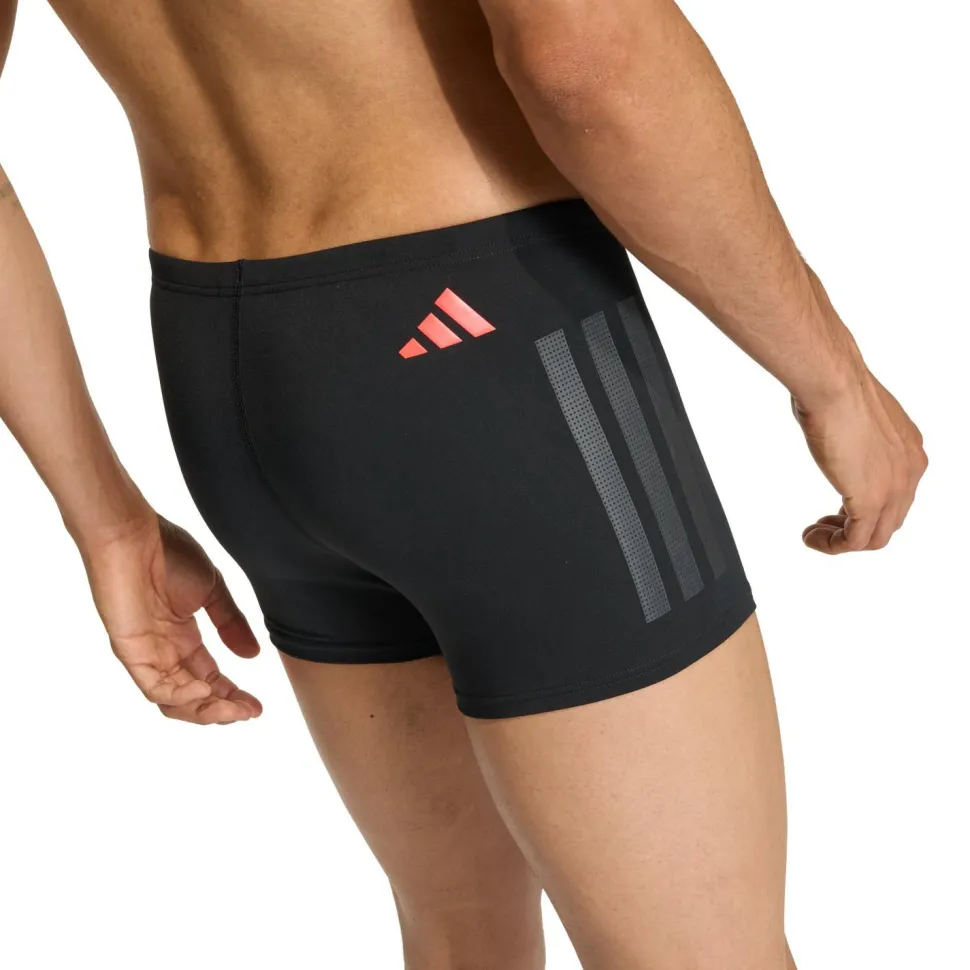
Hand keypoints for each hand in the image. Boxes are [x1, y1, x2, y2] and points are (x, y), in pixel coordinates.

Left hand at [82, 513, 262, 723]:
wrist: (132, 533)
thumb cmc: (168, 552)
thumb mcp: (213, 590)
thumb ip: (231, 623)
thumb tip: (252, 655)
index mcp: (182, 637)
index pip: (209, 677)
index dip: (233, 694)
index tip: (258, 706)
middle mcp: (164, 651)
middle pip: (194, 696)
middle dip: (224, 708)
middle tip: (250, 713)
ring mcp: (146, 654)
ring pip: (174, 701)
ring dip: (206, 710)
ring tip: (233, 710)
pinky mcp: (131, 652)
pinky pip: (154, 687)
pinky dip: (181, 695)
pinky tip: (205, 689)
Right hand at [793, 368, 926, 553]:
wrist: (833, 384)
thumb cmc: (834, 385)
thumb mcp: (852, 412)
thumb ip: (851, 430)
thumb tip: (831, 431)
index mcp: (909, 448)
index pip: (897, 493)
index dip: (867, 504)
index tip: (839, 505)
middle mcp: (910, 470)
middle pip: (891, 518)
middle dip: (857, 525)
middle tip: (827, 522)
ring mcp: (894, 488)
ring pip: (877, 536)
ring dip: (843, 540)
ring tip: (817, 534)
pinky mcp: (870, 501)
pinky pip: (856, 541)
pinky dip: (832, 545)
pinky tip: (812, 537)